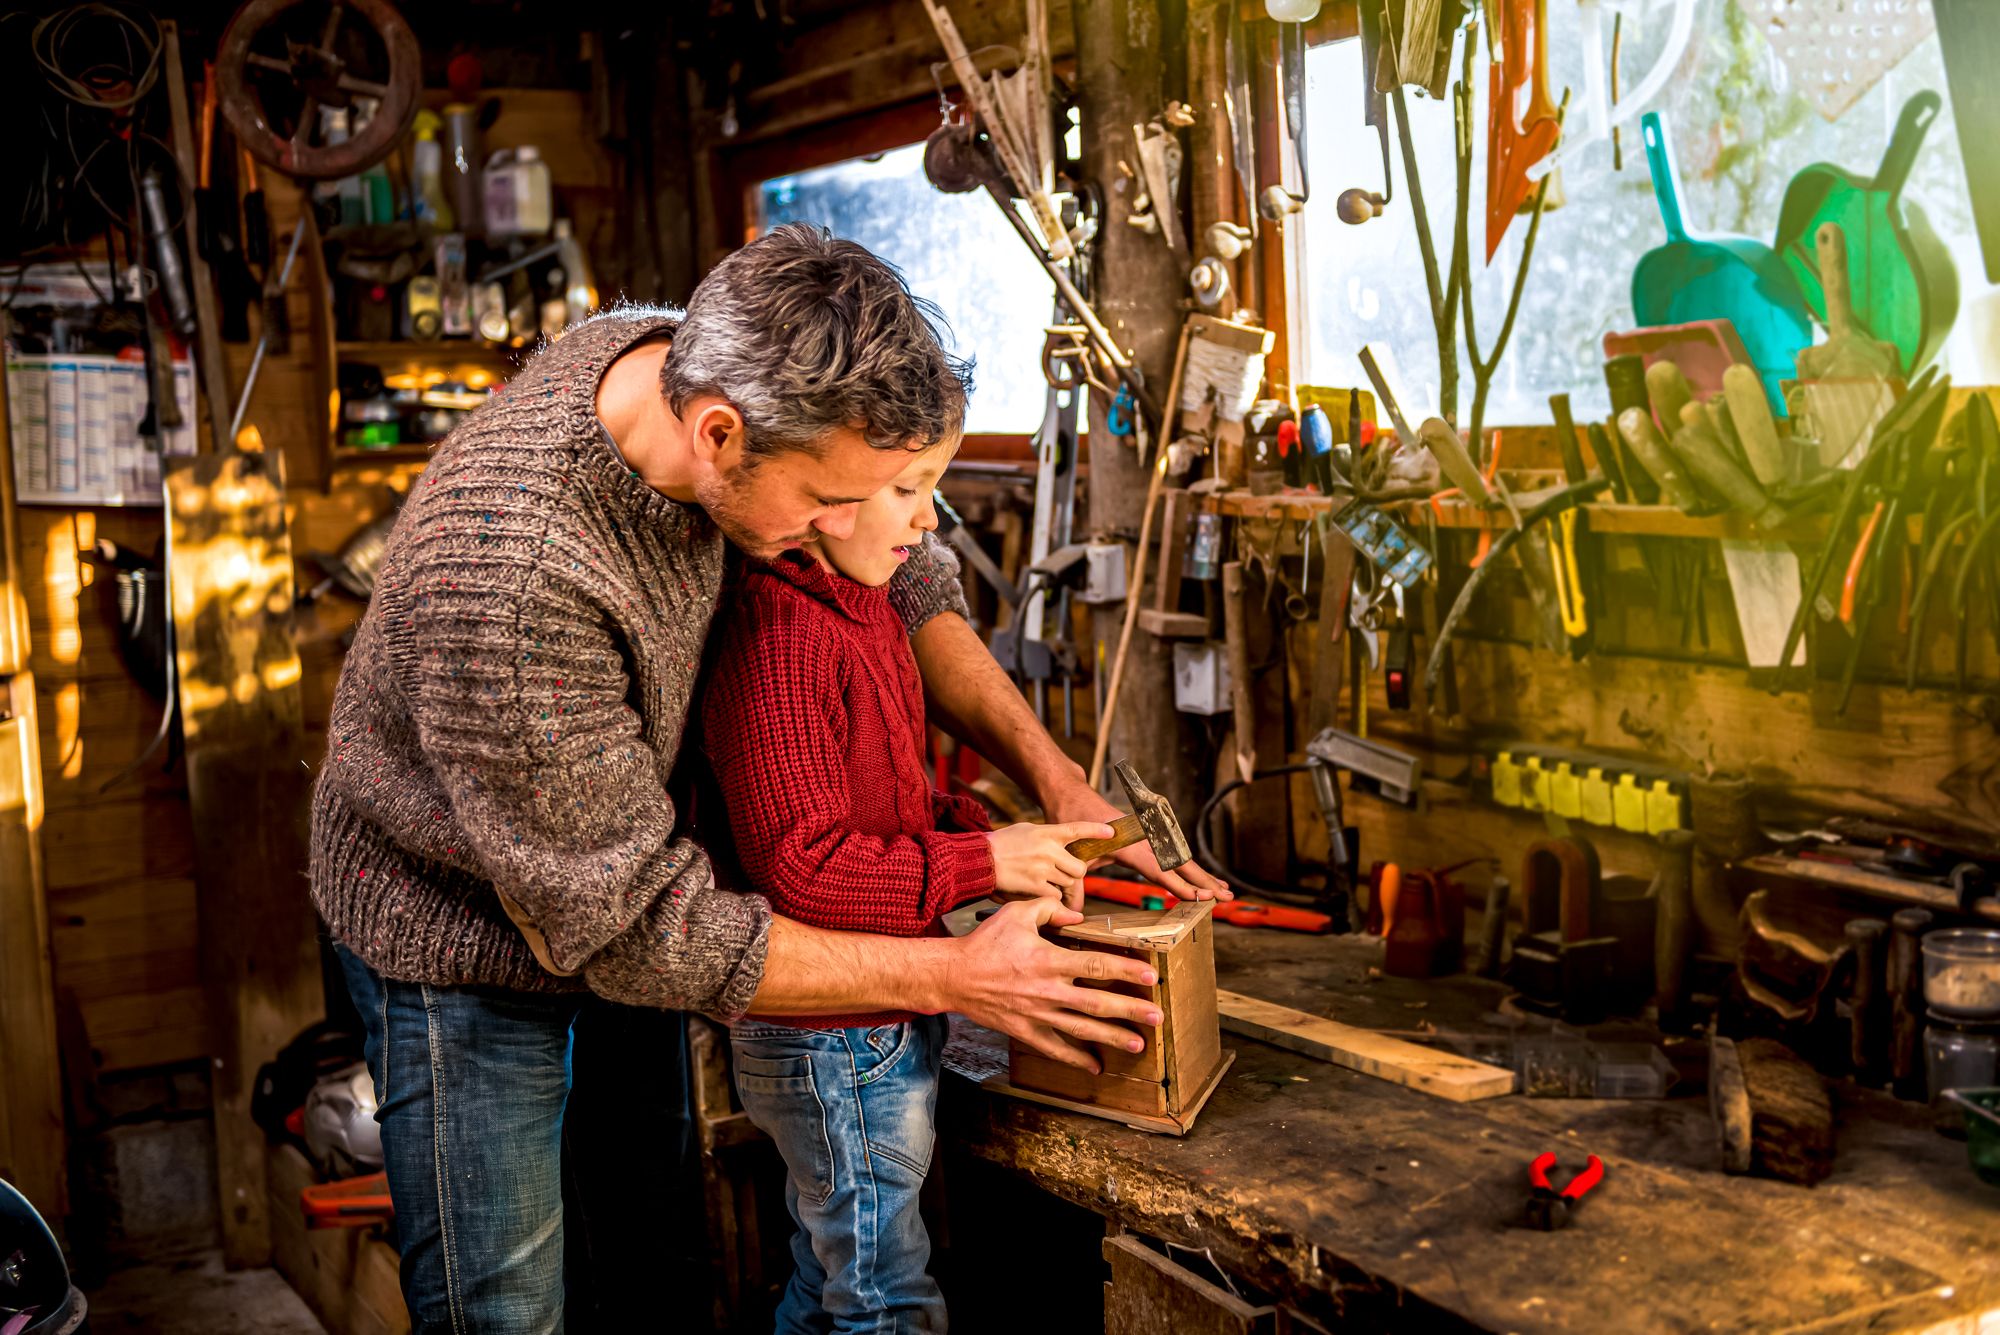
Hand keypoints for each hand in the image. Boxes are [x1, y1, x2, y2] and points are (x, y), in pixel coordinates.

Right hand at [940, 899, 1160, 1069]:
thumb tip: (1077, 916)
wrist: (953, 976)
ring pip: (1082, 1028)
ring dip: (1113, 1037)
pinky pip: (1055, 1048)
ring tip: (1139, 1044)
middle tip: (1158, 1016)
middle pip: (1098, 1002)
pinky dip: (1076, 1059)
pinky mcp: (1026, 1031)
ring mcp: (1038, 1014)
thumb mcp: (1016, 913)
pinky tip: (1096, 1066)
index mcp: (1049, 959)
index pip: (1096, 965)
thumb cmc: (985, 942)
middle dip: (1130, 1010)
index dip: (1125, 970)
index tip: (1149, 976)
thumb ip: (1049, 910)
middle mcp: (1048, 990)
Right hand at [986, 820, 1110, 905]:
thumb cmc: (1000, 844)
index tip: (1112, 832)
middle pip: (1080, 867)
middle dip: (1076, 874)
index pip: (1077, 829)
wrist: (978, 859)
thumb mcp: (1026, 830)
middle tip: (1065, 875)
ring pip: (1069, 883)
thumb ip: (1047, 837)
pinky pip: (1056, 896)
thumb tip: (1062, 843)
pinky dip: (1052, 899)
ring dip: (1062, 887)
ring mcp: (1043, 868)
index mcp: (1046, 832)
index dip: (1096, 830)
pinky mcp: (1035, 886)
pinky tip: (1041, 894)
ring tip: (1045, 883)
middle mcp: (1048, 850)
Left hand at [1039, 778, 1232, 900]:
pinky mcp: (1147, 838)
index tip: (1200, 898)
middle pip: (1181, 864)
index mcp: (1128, 846)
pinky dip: (1190, 869)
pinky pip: (1173, 856)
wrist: (1072, 798)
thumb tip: (1072, 911)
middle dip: (1204, 882)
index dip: (1180, 886)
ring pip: (1182, 860)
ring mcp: (1148, 838)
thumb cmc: (1071, 825)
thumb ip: (1074, 884)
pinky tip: (1204, 880)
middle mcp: (1144, 840)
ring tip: (1224, 892)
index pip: (1160, 871)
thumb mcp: (1072, 855)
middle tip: (1226, 897)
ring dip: (1204, 877)